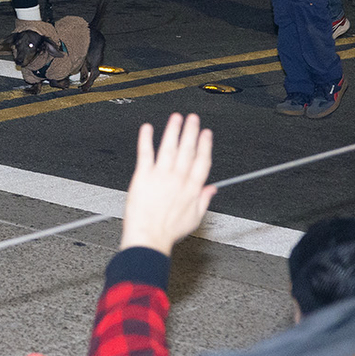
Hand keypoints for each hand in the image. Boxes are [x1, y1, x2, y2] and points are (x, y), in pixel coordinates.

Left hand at [117, 113, 215, 255]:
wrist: (149, 237)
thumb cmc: (169, 230)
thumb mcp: (194, 218)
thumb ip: (204, 200)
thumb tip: (212, 189)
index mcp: (192, 189)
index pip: (202, 161)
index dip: (205, 145)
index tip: (206, 133)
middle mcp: (178, 179)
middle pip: (187, 150)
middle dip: (191, 132)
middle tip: (193, 118)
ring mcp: (161, 176)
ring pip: (169, 148)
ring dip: (173, 131)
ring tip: (176, 118)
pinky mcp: (143, 176)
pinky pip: (145, 153)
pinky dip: (146, 139)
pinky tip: (147, 128)